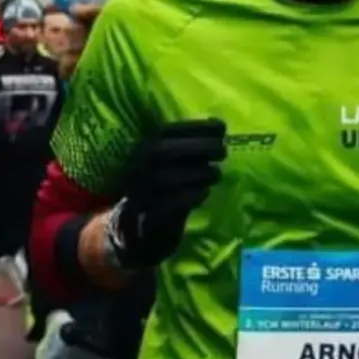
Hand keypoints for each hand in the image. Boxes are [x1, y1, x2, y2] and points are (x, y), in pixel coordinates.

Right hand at [104, 120, 227, 268]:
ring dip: (197, 173)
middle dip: (196, 146)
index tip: (221, 126)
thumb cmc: (164, 191)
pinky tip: (205, 192)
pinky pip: (169, 204)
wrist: (138, 231)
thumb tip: (219, 126)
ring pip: (166, 178)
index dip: (195, 126)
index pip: (166, 130)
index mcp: (142, 150)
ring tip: (216, 173)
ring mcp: (138, 192)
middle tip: (223, 150)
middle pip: (162, 151)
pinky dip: (190, 196)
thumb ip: (191, 149)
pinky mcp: (146, 216)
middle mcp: (136, 168)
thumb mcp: (173, 166)